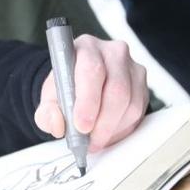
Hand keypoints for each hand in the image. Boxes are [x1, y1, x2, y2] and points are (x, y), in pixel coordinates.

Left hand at [35, 35, 148, 151]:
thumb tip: (57, 124)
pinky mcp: (143, 84)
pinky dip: (123, 128)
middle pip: (117, 89)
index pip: (91, 71)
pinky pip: (139, 111)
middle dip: (103, 122)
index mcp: (85, 48)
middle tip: (90, 141)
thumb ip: (47, 113)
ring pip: (131, 103)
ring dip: (113, 129)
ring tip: (96, 140)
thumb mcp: (49, 99)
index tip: (81, 125)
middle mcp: (112, 52)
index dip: (88, 102)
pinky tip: (108, 133)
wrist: (79, 82)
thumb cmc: (65, 87)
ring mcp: (132, 67)